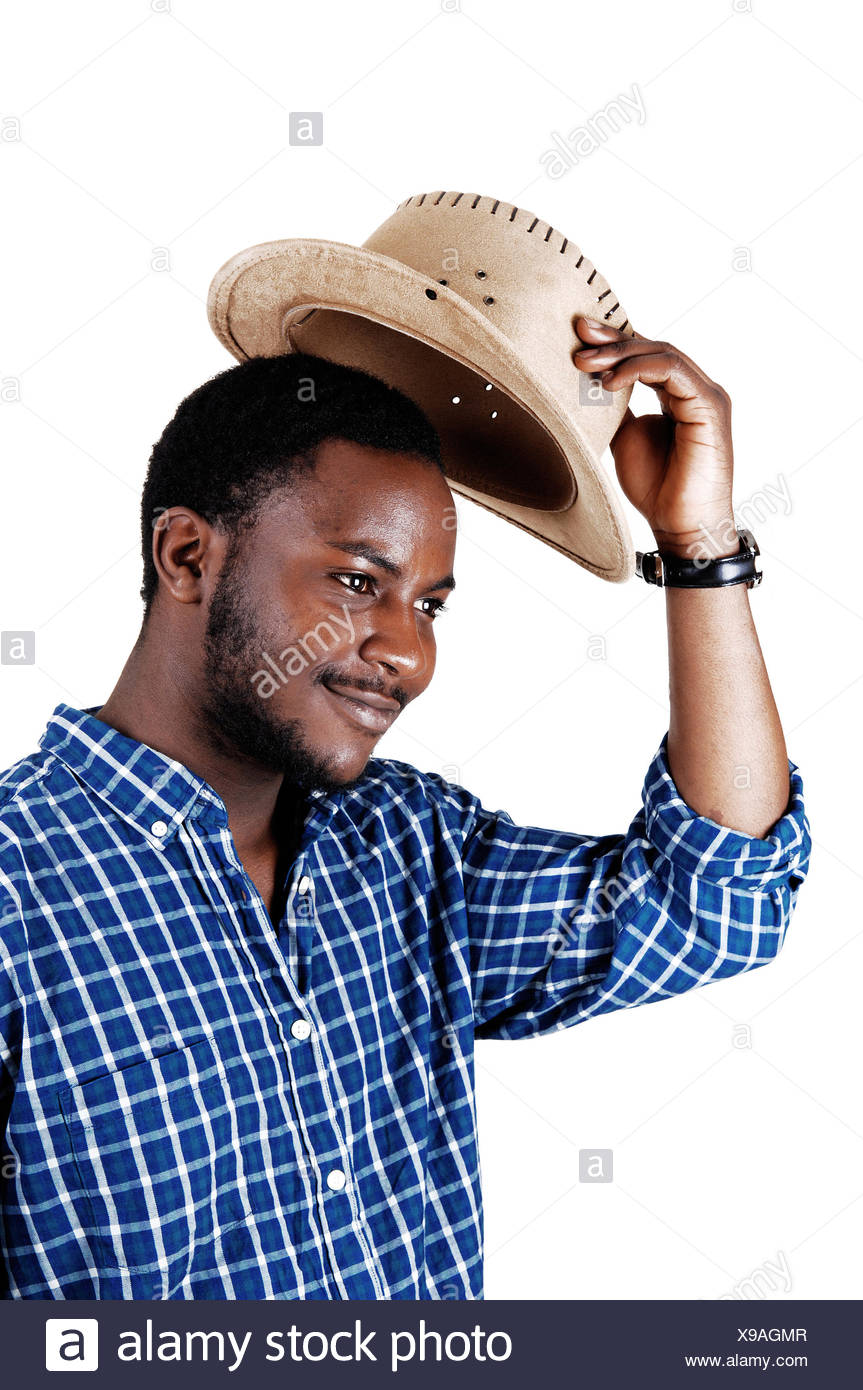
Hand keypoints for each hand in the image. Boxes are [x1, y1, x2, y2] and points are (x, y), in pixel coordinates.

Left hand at [574, 317, 736, 555]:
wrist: (680, 525)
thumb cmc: (656, 488)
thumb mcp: (624, 438)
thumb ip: (615, 409)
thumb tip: (589, 384)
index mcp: (678, 394)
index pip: (646, 356)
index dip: (614, 342)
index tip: (579, 335)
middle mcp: (695, 389)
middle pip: (653, 348)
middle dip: (613, 340)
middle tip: (578, 334)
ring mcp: (706, 395)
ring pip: (663, 354)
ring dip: (621, 353)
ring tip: (585, 361)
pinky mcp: (710, 406)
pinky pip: (674, 372)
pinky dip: (639, 370)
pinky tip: (610, 382)